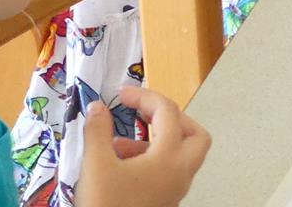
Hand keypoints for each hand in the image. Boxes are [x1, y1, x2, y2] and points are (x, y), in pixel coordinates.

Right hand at [76, 86, 210, 206]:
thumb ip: (98, 131)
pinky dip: (151, 161)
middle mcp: (180, 173)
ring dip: (156, 141)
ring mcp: (175, 190)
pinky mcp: (165, 202)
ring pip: (182, 156)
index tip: (121, 94)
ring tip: (120, 143)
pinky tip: (119, 166)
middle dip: (171, 119)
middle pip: (195, 135)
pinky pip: (168, 173)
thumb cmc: (106, 205)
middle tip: (145, 115)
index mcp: (169, 157)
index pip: (167, 112)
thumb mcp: (96, 165)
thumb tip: (98, 107)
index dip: (144, 96)